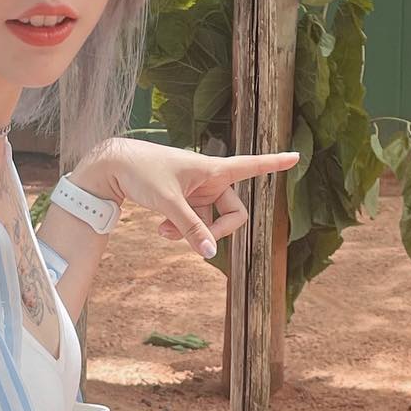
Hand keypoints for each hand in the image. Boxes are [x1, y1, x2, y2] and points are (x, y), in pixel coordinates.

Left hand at [72, 139, 300, 261]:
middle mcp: (210, 179)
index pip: (252, 165)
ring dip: (190, 232)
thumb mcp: (168, 202)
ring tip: (163, 233)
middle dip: (216, 231)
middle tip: (195, 242)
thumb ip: (190, 228)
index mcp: (213, 169)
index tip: (296, 157)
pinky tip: (160, 229)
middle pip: (234, 213)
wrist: (113, 167)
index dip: (274, 163)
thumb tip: (211, 254)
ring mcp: (198, 191)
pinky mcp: (185, 199)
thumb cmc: (142, 172)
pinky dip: (180, 229)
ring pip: (210, 222)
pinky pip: (194, 221)